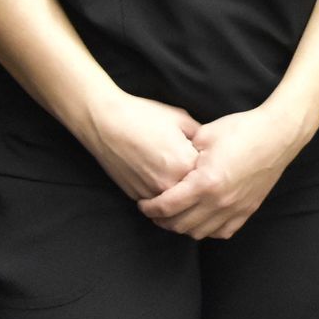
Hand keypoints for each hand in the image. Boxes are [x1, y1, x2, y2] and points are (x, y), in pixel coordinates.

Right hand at [80, 89, 201, 200]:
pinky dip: (161, 193)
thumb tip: (211, 147)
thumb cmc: (144, 116)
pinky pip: (157, 201)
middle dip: (195, 181)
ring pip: (174, 201)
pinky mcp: (136, 197)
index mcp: (185, 164)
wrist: (106, 123)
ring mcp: (151, 193)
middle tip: (190, 165)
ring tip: (174, 171)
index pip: (208, 173)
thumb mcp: (181, 119)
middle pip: (192, 190)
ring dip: (178, 191)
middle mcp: (169, 184)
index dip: (208, 164)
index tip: (206, 156)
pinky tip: (157, 175)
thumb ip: (200, 136)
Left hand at [136, 105, 306, 239]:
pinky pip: (221, 232)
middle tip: (154, 211)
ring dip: (182, 227)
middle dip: (161, 220)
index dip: (149, 207)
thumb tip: (167, 160)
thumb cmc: (242, 129)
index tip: (142, 203)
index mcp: (205, 182)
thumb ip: (184, 151)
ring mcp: (234, 209)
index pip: (167, 206)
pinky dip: (207, 230)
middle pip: (179, 224)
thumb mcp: (206, 134)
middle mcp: (218, 201)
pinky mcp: (247, 211)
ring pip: (199, 233)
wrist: (278, 134)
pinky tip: (202, 219)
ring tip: (175, 215)